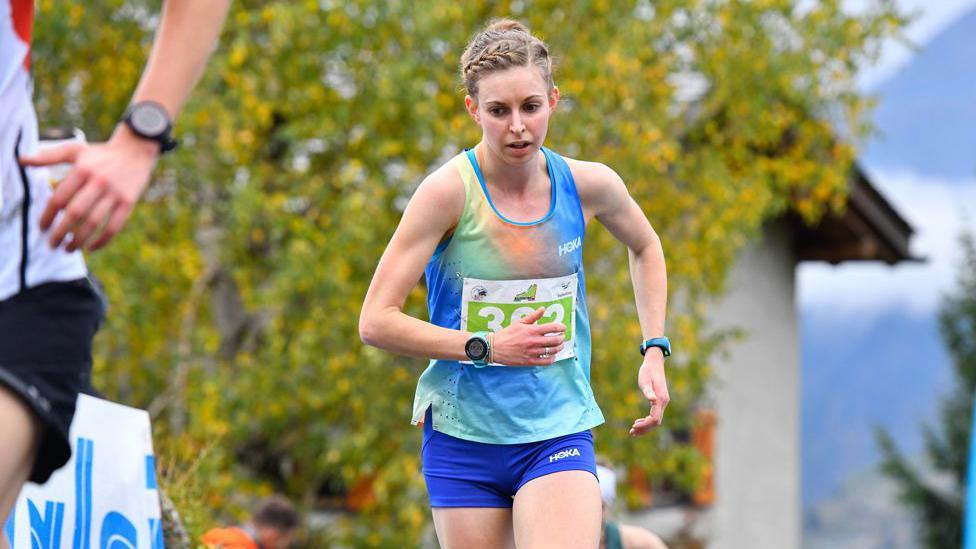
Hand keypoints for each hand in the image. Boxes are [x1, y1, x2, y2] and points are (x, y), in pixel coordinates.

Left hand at [20, 125, 159, 251]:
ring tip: (68, 249)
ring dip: (79, 240)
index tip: (42, 227)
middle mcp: (98, 182)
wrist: (135, 151)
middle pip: (75, 213)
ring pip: (94, 223)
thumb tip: (22, 161)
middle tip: (52, 244)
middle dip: (60, 232)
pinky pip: (114, 227)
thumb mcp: (75, 150)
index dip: (48, 216)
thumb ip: (48, 157)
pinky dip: (101, 241)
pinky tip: (91, 248)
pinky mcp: (128, 202)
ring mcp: (115, 193)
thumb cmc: (100, 153)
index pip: (59, 198)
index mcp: (82, 170)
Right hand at [490, 307, 565, 365]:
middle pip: (555, 340)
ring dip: (559, 348)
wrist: (495, 348)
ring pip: (553, 351)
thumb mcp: (519, 323)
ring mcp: (533, 352)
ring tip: (559, 345)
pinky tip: (552, 355)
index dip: (561, 327)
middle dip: (561, 338)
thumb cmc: (507, 334)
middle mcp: (534, 341)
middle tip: (561, 337)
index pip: (553, 327)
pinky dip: (552, 358)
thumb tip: (543, 309)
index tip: (562, 328)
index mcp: (532, 330)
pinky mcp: (530, 361)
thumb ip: (533, 316)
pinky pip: (546, 361)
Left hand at [630, 350, 668, 435]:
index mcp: (661, 399)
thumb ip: (648, 391)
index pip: (655, 418)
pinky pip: (654, 415)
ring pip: (656, 420)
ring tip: (633, 431)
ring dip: (645, 427)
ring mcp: (663, 402)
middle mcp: (664, 402)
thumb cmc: (647, 371)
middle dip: (644, 429)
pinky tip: (638, 422)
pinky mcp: (659, 401)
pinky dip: (646, 421)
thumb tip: (652, 400)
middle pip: (656, 422)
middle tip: (631, 433)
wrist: (654, 364)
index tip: (633, 426)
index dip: (645, 424)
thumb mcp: (645, 380)